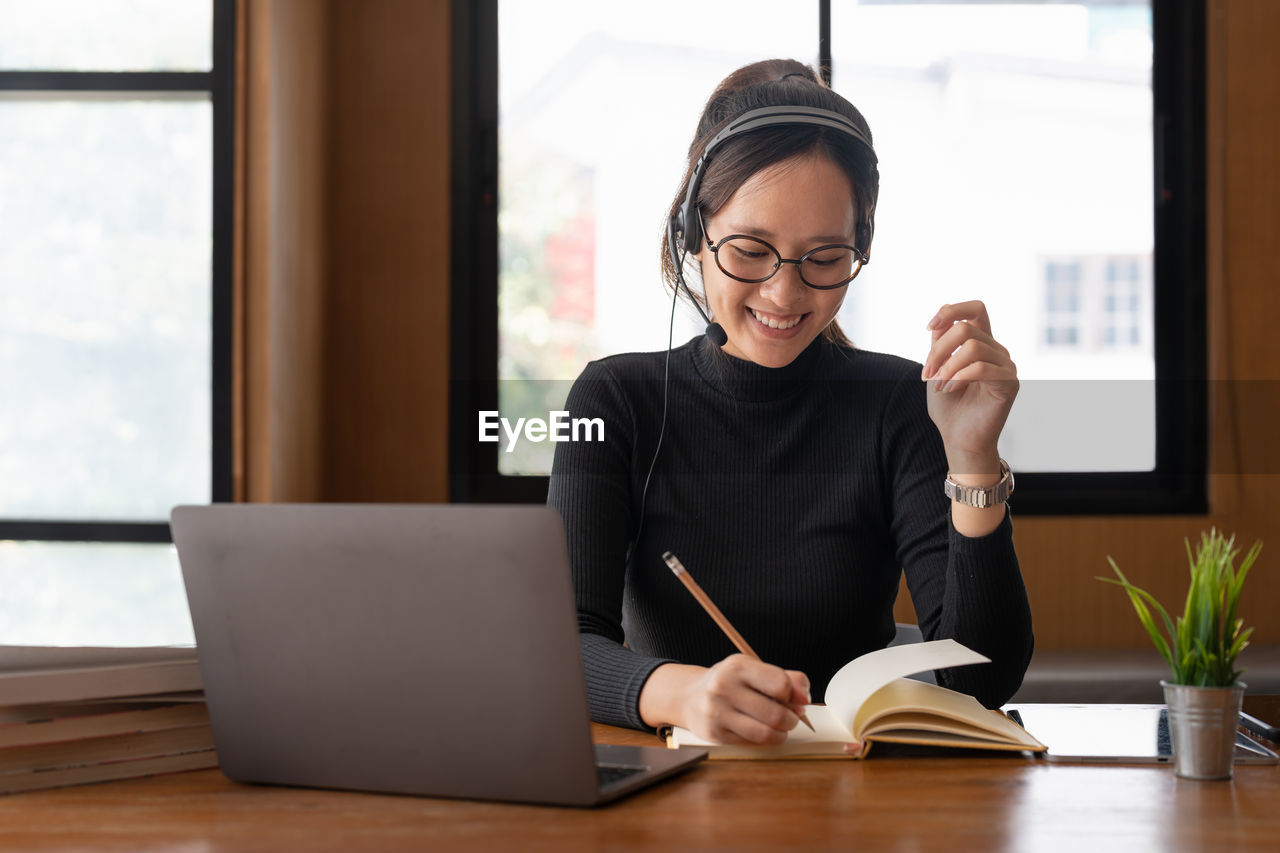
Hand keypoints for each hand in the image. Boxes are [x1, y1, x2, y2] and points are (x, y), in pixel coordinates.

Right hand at [665, 655, 810, 744]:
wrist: (689, 697)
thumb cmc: (729, 682)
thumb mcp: (754, 669)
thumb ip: (786, 678)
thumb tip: (805, 697)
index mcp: (737, 667)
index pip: (780, 684)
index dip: (795, 695)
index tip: (796, 699)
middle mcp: (724, 688)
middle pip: (775, 714)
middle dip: (791, 719)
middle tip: (790, 717)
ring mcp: (717, 713)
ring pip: (766, 733)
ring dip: (781, 733)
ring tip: (779, 726)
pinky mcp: (716, 734)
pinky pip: (753, 743)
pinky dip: (765, 740)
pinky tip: (762, 730)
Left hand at [921, 301, 1018, 477]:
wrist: (959, 438)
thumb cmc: (949, 407)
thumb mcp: (937, 369)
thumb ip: (940, 344)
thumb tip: (941, 317)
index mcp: (981, 343)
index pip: (976, 310)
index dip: (952, 310)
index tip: (928, 327)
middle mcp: (996, 350)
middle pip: (965, 328)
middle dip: (938, 349)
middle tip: (927, 373)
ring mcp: (1006, 365)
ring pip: (973, 347)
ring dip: (947, 367)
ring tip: (937, 385)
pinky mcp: (1009, 383)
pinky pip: (982, 368)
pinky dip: (958, 377)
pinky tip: (947, 390)